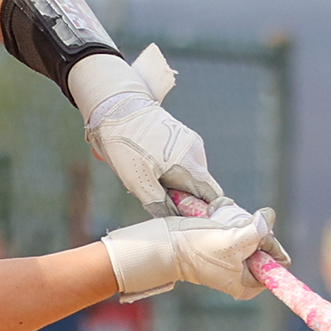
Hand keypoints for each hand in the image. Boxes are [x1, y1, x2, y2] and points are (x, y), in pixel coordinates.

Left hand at [68, 51, 225, 214]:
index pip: (213, 198)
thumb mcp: (138, 182)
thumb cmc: (126, 145)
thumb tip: (176, 221)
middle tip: (161, 202)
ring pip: (190, 175)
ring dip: (175, 185)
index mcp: (191, 165)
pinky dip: (171, 172)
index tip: (192, 223)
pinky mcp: (182, 136)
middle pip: (201, 188)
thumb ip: (160, 204)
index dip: (206, 214)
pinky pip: (183, 163)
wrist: (117, 106)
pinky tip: (150, 168)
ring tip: (150, 182)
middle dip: (184, 200)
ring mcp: (191, 142)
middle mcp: (197, 153)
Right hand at [100, 206, 286, 300]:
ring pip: (252, 229)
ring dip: (239, 218)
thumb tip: (269, 216)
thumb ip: (259, 231)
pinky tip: (215, 214)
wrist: (167, 242)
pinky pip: (237, 222)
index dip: (268, 244)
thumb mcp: (234, 241)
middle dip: (252, 228)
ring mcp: (234, 255)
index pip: (277, 261)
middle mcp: (244, 271)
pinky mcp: (223, 240)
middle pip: (266, 242)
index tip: (250, 238)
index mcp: (250, 283)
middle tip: (231, 229)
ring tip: (220, 220)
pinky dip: (230, 214)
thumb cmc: (197, 249)